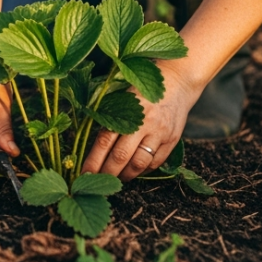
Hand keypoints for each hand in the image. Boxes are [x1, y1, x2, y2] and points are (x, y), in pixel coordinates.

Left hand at [81, 64, 201, 180]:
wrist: (177, 82)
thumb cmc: (142, 91)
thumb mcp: (122, 97)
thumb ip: (108, 118)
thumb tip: (90, 149)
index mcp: (127, 110)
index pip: (105, 141)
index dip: (93, 161)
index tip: (84, 173)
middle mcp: (144, 122)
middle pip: (121, 156)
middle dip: (107, 173)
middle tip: (98, 180)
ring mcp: (160, 133)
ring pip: (139, 164)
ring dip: (125, 175)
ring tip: (117, 177)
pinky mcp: (172, 140)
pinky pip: (155, 163)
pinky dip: (142, 171)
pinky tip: (134, 170)